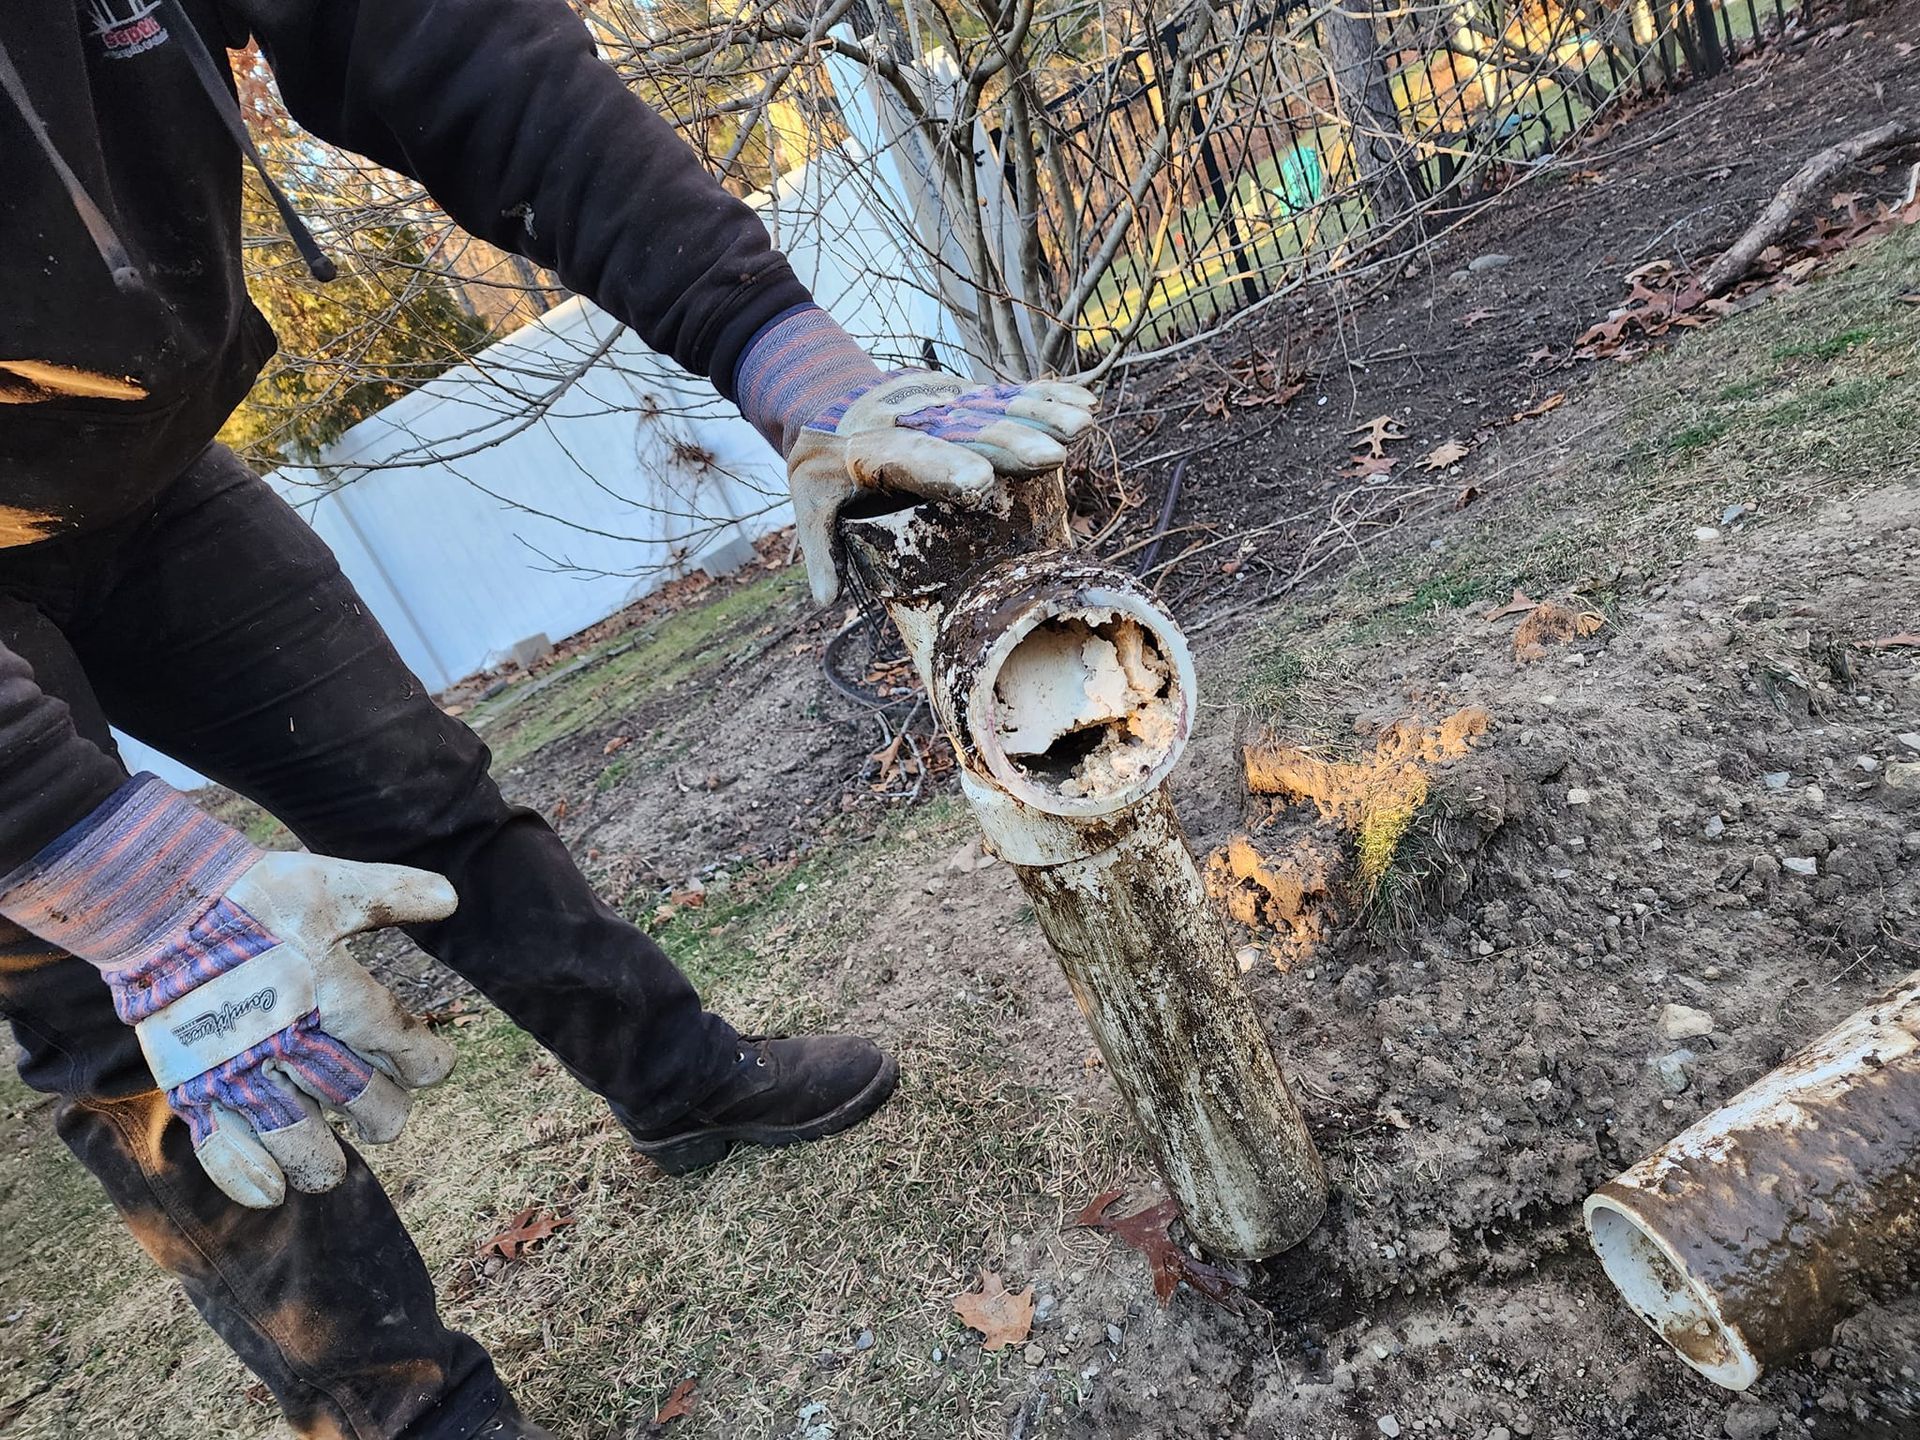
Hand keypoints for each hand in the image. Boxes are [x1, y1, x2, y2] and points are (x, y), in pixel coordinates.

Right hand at [0, 777, 457, 1206]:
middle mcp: (288, 1036)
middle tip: (383, 1109)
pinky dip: (247, 1177)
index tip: (436, 1067)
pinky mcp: (196, 1085)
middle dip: (382, 1109)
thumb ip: (389, 894)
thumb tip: (453, 899)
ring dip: (325, 1158)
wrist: (160, 906)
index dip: (427, 1062)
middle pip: (358, 1096)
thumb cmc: (251, 895)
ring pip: (297, 1135)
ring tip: (335, 1162)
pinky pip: (222, 1147)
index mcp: (327, 988)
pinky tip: (274, 1193)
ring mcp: (239, 1066)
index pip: (397, 1041)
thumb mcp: (325, 884)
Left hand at [786, 371, 1097, 603]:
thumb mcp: (808, 499)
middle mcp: (915, 419)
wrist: (826, 395)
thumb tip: (824, 601)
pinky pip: (1009, 396)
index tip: (980, 484)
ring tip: (1081, 423)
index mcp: (874, 448)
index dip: (946, 469)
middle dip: (1010, 441)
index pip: (912, 457)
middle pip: (966, 430)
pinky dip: (1045, 398)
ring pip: (995, 407)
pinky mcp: (965, 396)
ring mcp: (943, 403)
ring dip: (1039, 414)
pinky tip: (1084, 404)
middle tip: (1050, 454)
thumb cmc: (822, 463)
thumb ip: (819, 547)